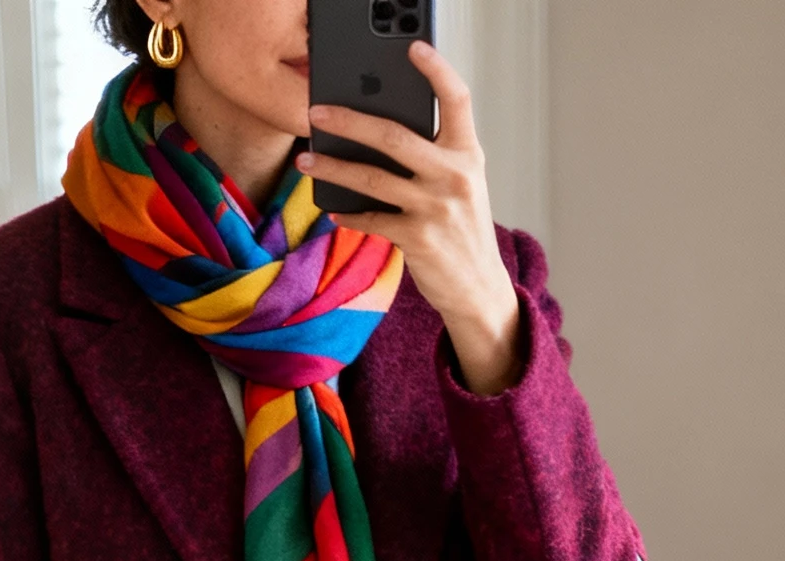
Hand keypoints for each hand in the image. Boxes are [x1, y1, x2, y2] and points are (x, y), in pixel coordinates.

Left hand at [298, 42, 520, 397]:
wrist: (478, 287)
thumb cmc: (462, 229)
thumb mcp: (460, 184)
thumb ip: (434, 155)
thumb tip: (376, 131)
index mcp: (467, 153)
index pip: (457, 99)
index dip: (437, 70)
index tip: (413, 47)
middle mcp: (454, 175)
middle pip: (393, 135)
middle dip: (348, 120)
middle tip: (316, 110)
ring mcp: (435, 208)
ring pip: (372, 178)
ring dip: (332, 166)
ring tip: (305, 158)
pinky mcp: (418, 239)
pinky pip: (372, 218)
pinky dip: (348, 214)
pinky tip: (332, 207)